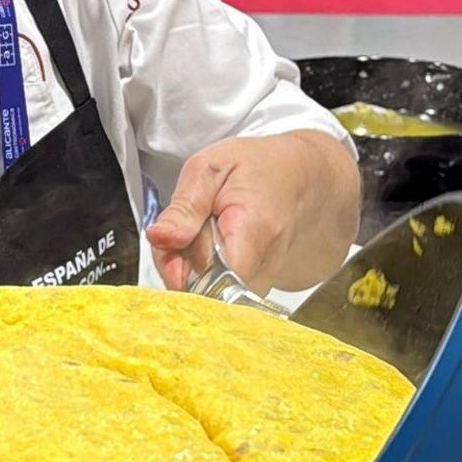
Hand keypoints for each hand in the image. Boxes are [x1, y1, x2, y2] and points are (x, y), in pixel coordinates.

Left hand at [146, 132, 360, 295]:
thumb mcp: (210, 170)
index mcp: (253, 229)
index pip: (216, 280)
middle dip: (180, 266)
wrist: (300, 177)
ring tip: (201, 232)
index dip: (183, 272)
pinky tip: (210, 247)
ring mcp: (266, 278)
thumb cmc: (258, 169)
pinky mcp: (259, 286)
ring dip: (191, 269)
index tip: (170, 248)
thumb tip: (160, 238)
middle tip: (182, 231)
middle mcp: (266, 262)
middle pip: (207, 289)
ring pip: (212, 293)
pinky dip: (205, 272)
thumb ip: (184, 207)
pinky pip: (221, 290)